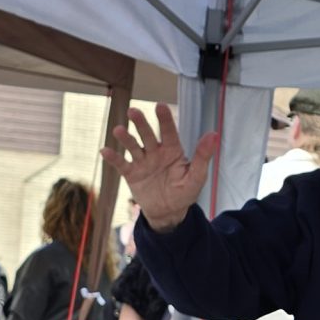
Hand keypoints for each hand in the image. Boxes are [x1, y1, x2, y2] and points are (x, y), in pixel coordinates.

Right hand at [103, 104, 221, 234]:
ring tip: (118, 130)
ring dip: (125, 138)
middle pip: (147, 135)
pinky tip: (105, 151)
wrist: (168, 212)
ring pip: (132, 146)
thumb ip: (202, 156)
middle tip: (133, 111)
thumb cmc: (185, 192)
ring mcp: (142, 162)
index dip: (165, 119)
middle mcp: (156, 152)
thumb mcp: (196, 176)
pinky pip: (121, 164)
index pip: (168, 132)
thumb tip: (214, 134)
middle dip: (140, 123)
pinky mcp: (131, 174)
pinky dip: (113, 158)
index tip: (160, 106)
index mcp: (173, 150)